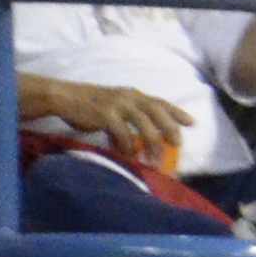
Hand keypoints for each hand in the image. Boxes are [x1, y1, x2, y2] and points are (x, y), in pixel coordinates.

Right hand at [39, 77, 193, 158]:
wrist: (63, 97)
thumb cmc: (89, 106)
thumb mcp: (114, 108)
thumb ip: (129, 120)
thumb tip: (141, 144)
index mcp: (132, 94)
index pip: (160, 102)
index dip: (177, 112)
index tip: (193, 123)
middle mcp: (128, 96)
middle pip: (157, 112)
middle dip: (170, 129)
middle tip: (177, 145)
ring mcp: (117, 104)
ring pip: (144, 125)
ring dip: (151, 145)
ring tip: (154, 162)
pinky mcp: (106, 114)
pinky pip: (123, 134)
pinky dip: (128, 147)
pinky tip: (129, 157)